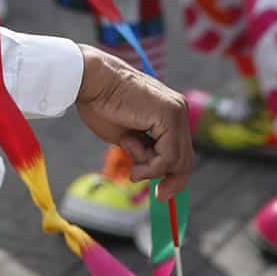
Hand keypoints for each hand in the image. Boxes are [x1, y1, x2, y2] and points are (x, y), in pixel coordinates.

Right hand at [73, 46, 193, 199]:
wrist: (91, 80)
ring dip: (151, 169)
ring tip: (129, 156)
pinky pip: (169, 156)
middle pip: (185, 159)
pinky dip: (152, 166)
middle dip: (169, 179)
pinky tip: (131, 151)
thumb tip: (153, 171)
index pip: (180, 152)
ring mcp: (177, 111)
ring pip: (177, 161)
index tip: (161, 194)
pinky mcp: (169, 115)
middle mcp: (178, 110)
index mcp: (170, 112)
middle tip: (158, 195)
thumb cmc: (101, 104)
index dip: (172, 176)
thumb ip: (144, 150)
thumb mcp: (128, 136)